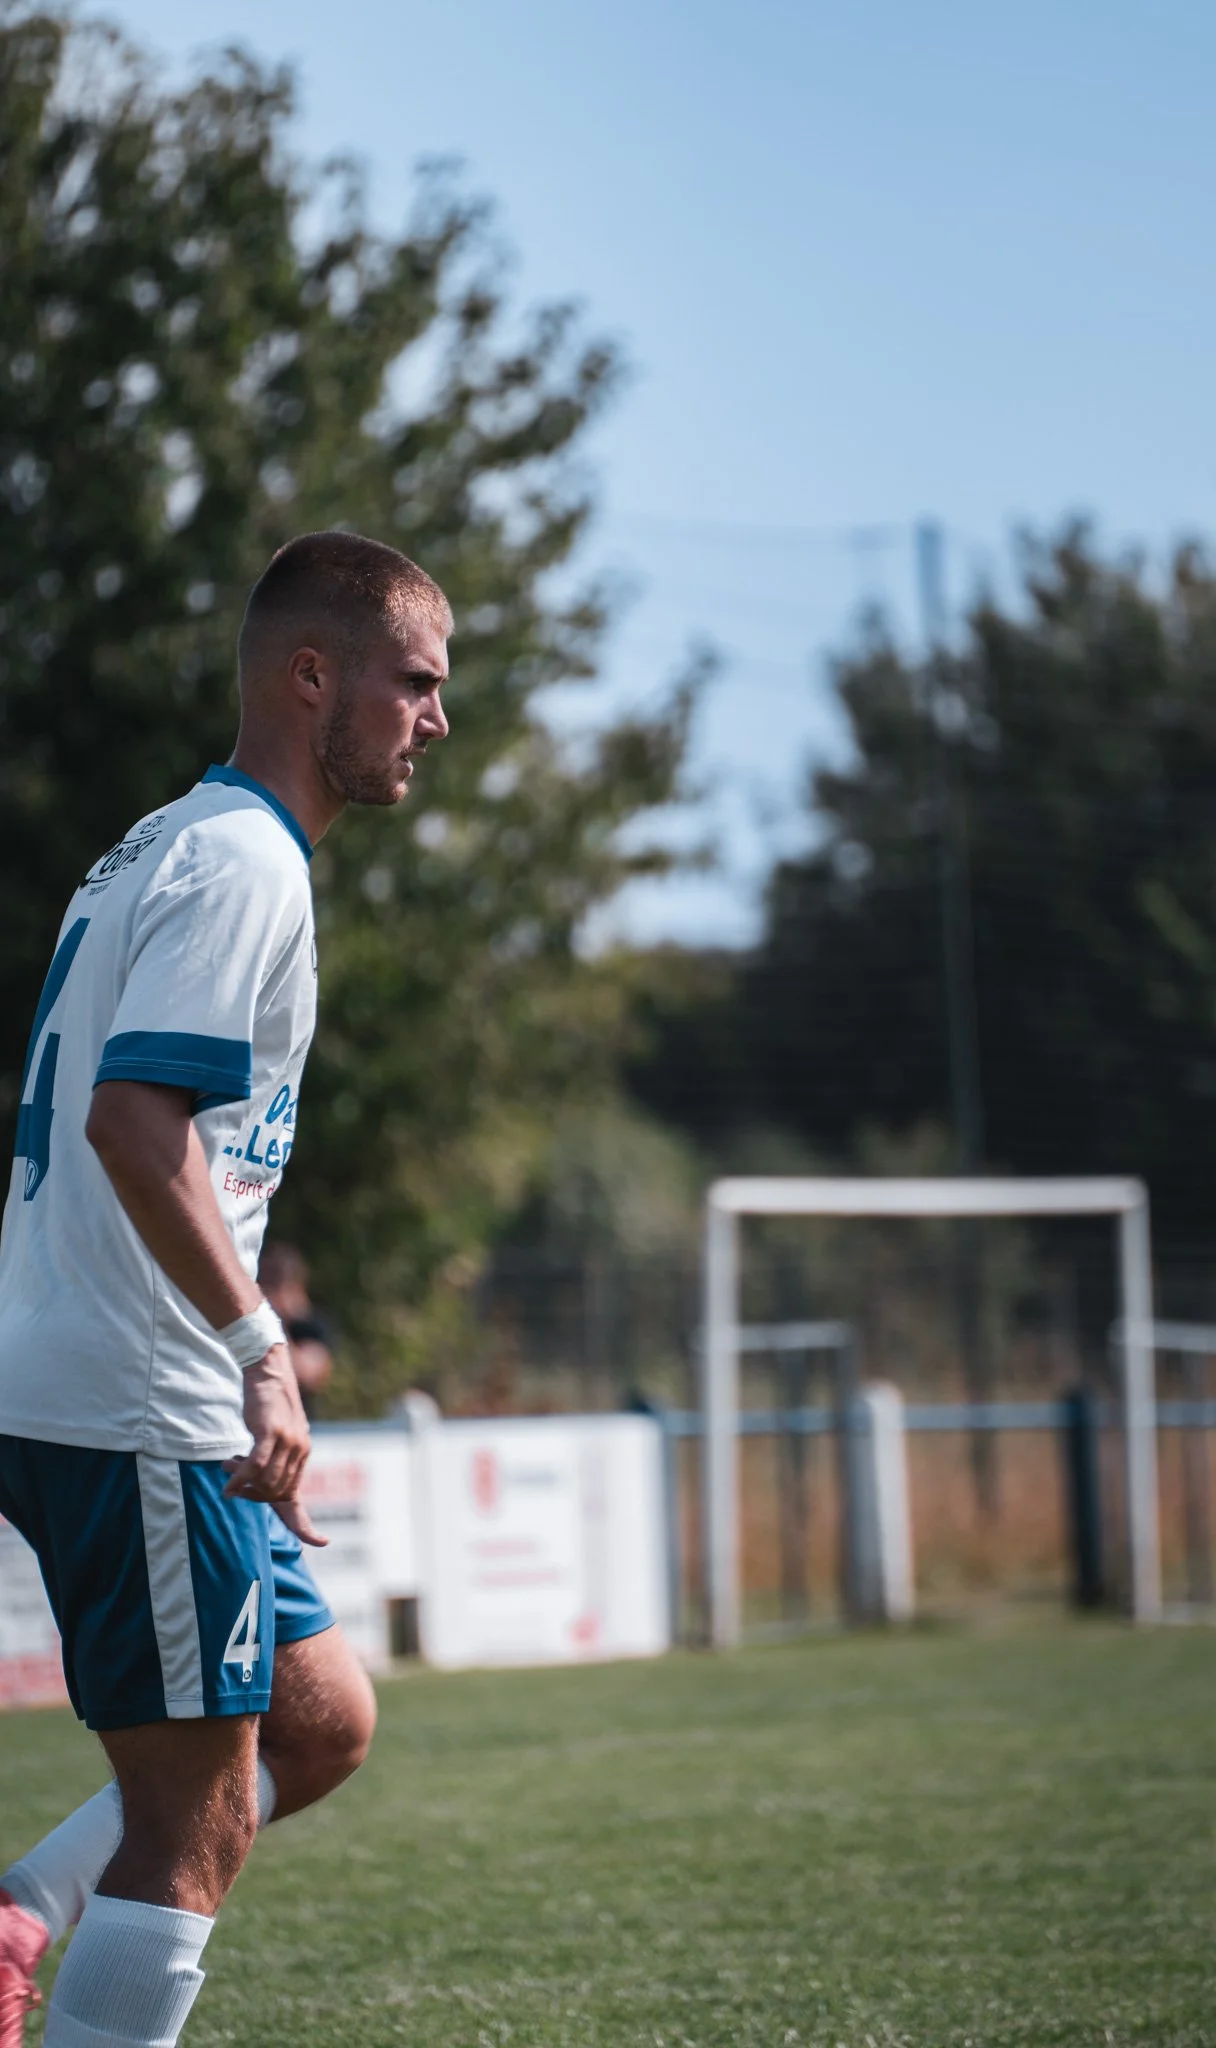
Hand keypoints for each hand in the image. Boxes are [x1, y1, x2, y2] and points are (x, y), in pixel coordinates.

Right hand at [222, 1344, 326, 1545]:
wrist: (269, 1373)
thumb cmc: (268, 1406)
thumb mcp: (275, 1435)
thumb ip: (272, 1459)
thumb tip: (255, 1484)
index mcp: (301, 1456)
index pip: (300, 1498)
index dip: (308, 1525)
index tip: (320, 1542)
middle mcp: (299, 1452)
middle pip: (274, 1493)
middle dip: (251, 1493)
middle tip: (234, 1479)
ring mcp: (288, 1443)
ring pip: (264, 1481)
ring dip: (242, 1480)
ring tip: (229, 1465)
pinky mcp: (272, 1434)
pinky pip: (255, 1466)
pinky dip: (241, 1476)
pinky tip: (227, 1477)